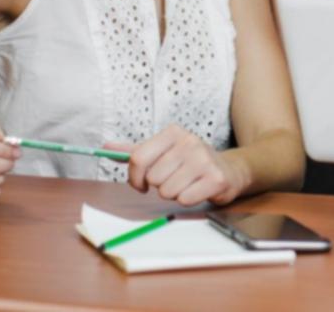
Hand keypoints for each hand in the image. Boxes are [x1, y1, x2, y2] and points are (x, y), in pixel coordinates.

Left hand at [109, 125, 245, 205]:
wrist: (228, 169)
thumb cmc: (189, 162)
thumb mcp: (163, 151)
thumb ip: (134, 151)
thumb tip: (105, 147)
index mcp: (173, 133)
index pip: (137, 158)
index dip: (134, 177)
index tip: (140, 184)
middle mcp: (189, 142)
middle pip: (153, 178)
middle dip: (160, 185)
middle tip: (174, 179)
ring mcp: (204, 160)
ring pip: (167, 190)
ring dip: (174, 193)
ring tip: (186, 184)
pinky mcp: (215, 179)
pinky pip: (184, 199)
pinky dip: (188, 200)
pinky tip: (196, 190)